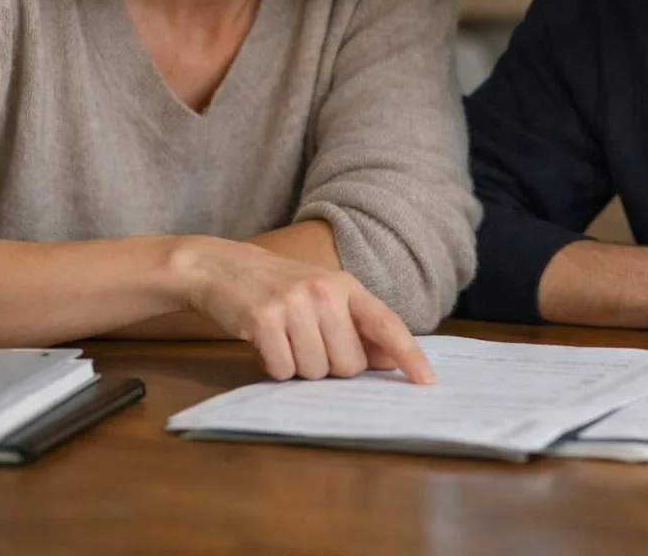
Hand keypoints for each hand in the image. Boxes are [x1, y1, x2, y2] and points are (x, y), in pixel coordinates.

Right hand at [170, 236, 434, 383]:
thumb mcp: (322, 297)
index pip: (386, 324)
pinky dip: (273, 366)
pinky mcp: (263, 319)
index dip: (409, 354)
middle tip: (307, 342)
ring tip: (284, 338)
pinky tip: (264, 342)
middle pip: (349, 364)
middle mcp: (324, 291)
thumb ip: (357, 327)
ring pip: (315, 371)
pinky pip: (282, 370)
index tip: (426, 381)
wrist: (220, 267)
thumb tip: (392, 360)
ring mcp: (294, 304)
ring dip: (299, 366)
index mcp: (346, 286)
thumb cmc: (278, 288)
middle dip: (330, 366)